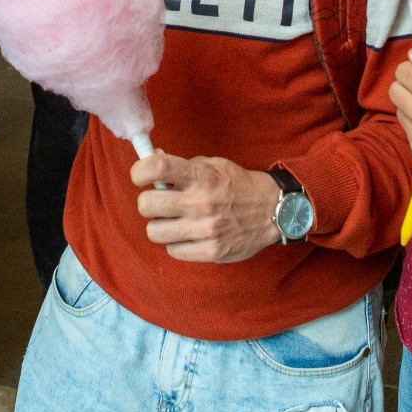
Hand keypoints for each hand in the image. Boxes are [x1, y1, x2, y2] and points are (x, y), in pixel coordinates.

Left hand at [132, 153, 283, 262]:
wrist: (272, 211)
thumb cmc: (237, 185)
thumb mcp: (213, 165)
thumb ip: (182, 166)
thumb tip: (151, 160)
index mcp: (201, 176)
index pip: (157, 167)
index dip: (140, 171)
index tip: (140, 176)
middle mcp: (201, 202)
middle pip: (146, 205)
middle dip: (148, 202)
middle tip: (159, 202)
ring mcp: (205, 229)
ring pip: (154, 232)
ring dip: (160, 226)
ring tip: (174, 220)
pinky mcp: (211, 251)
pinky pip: (172, 251)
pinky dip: (176, 243)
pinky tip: (188, 234)